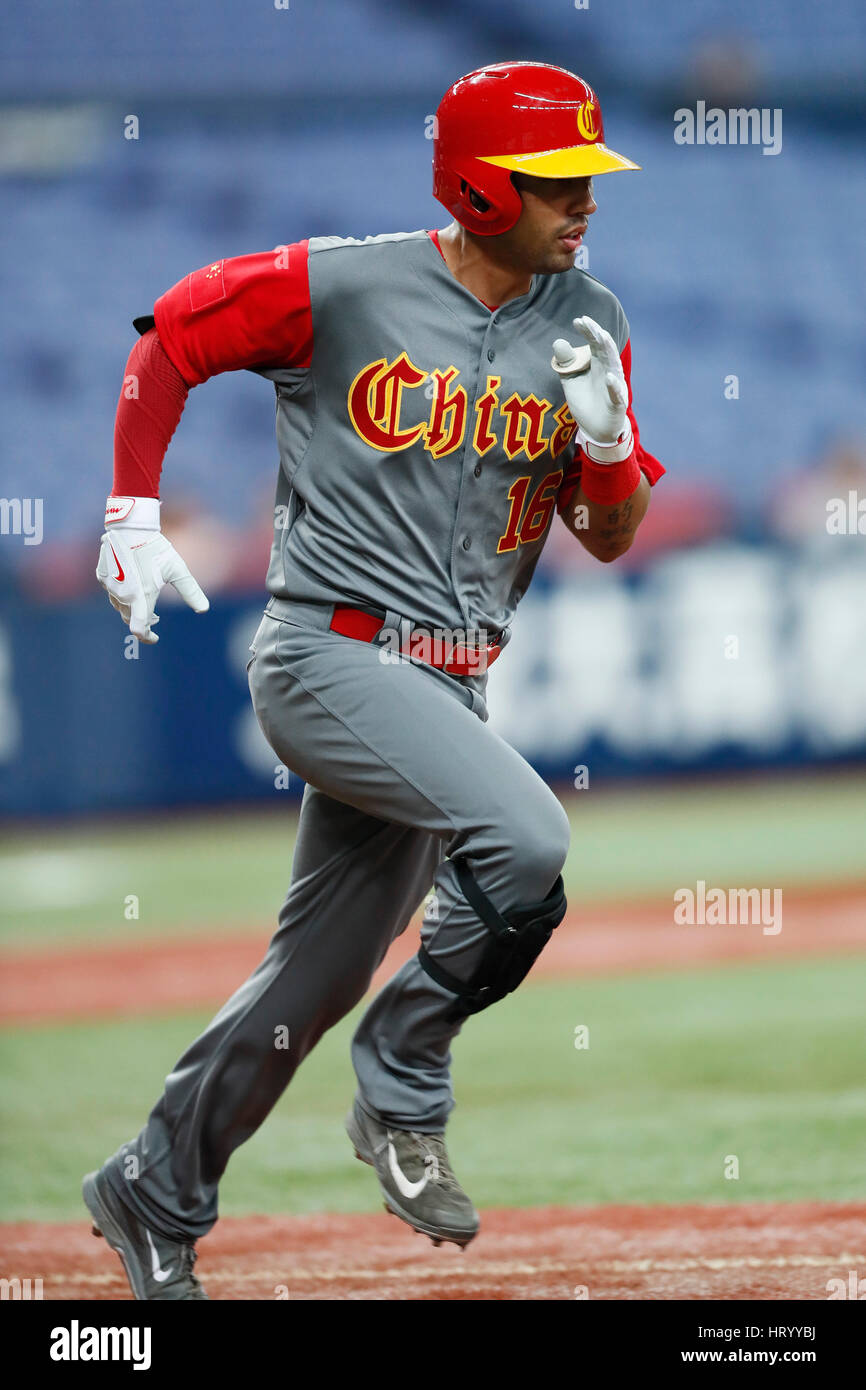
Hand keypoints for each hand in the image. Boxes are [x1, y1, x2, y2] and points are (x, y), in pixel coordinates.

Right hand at [96, 497, 208, 643]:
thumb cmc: (157, 548)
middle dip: (143, 622)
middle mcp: (123, 595)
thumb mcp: (177, 569)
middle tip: (156, 620)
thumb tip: (204, 609)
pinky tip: (132, 589)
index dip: (147, 637)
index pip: (139, 628)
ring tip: (145, 604)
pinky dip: (122, 596)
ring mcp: (110, 585)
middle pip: (130, 618)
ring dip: (132, 610)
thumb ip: (190, 591)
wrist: (131, 526)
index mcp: (141, 597)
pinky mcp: (102, 575)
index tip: (156, 637)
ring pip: (120, 606)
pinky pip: (111, 592)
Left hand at [552, 315, 630, 454]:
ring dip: (609, 351)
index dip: (588, 331)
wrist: (595, 429)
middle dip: (597, 335)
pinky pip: (616, 394)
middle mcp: (608, 370)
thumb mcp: (571, 379)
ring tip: (602, 337)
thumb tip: (557, 342)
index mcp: (597, 363)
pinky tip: (609, 378)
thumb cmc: (585, 400)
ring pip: (614, 366)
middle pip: (605, 349)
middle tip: (588, 322)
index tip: (578, 320)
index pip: (594, 342)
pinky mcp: (617, 404)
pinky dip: (614, 386)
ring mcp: (614, 386)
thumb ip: (565, 362)